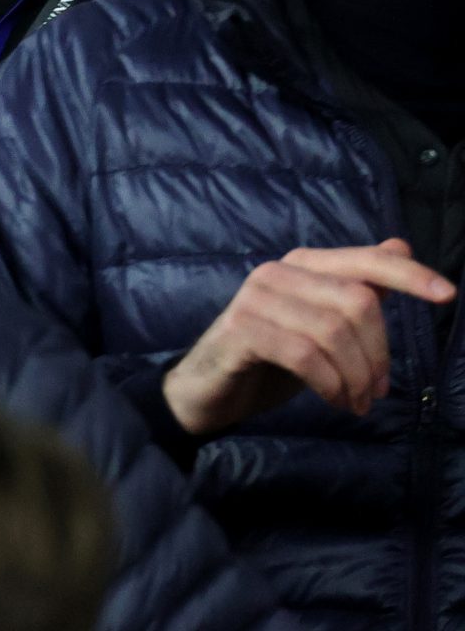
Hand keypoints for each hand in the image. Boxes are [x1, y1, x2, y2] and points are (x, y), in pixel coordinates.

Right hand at [163, 239, 454, 436]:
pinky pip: (304, 355)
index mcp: (302, 265)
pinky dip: (330, 384)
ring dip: (356, 377)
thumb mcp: (320, 323)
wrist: (208, 389)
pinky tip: (334, 400)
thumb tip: (400, 246)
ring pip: (333, 332)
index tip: (448, 295)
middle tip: (377, 392)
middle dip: (379, 354)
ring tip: (355, 402)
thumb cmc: (269, 355)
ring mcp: (255, 299)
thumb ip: (356, 287)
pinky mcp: (240, 330)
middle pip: (357, 303)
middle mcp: (277, 272)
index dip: (409, 275)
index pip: (366, 261)